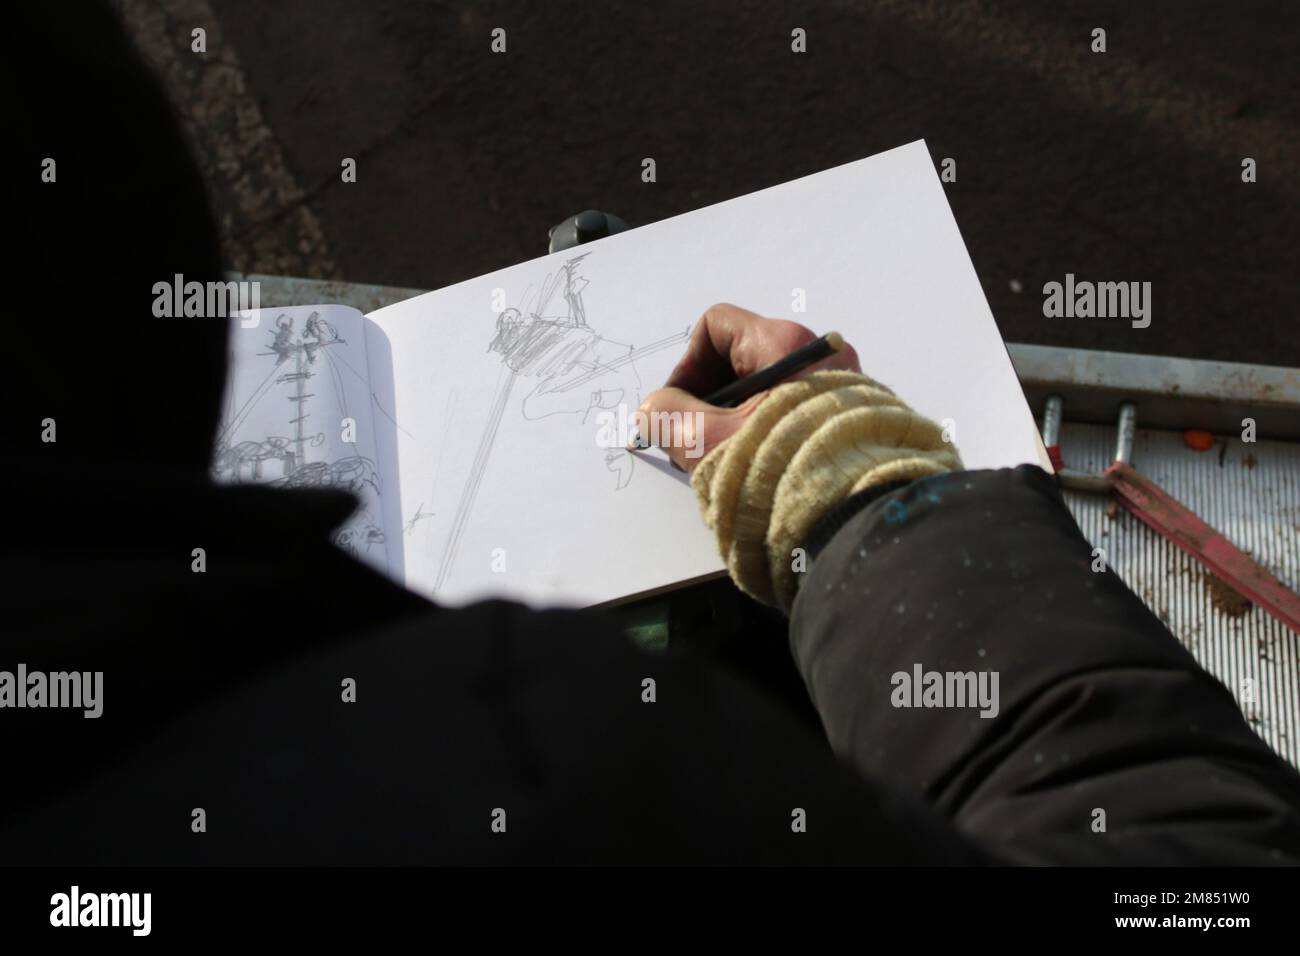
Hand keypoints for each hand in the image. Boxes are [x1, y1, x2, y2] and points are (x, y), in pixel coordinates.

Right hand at [637, 304, 860, 471]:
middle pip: (741, 360)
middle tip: (698, 442)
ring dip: (736, 420)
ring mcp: (839, 385)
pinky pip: (794, 411)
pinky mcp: (849, 417)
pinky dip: (768, 431)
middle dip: (710, 399)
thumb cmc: (778, 471)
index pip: (717, 327)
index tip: (679, 408)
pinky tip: (759, 469)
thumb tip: (653, 411)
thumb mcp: (706, 442)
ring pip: (767, 390)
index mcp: (784, 344)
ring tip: (728, 462)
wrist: (855, 517)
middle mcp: (817, 354)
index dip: (688, 365)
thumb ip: (668, 417)